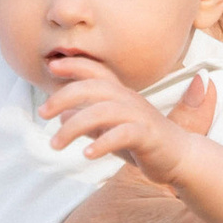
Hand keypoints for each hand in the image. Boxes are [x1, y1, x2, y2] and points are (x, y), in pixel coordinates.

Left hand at [39, 64, 212, 180]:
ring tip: (55, 144)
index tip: (51, 65)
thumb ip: (88, 121)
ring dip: (74, 127)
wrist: (180, 157)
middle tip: (42, 113)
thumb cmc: (142, 141)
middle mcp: (129, 100)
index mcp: (120, 94)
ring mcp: (139, 116)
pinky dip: (103, 143)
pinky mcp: (147, 136)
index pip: (96, 72)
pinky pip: (123, 135)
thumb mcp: (109, 130)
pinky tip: (87, 155)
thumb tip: (62, 116)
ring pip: (103, 112)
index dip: (74, 65)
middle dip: (64, 97)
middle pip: (94, 88)